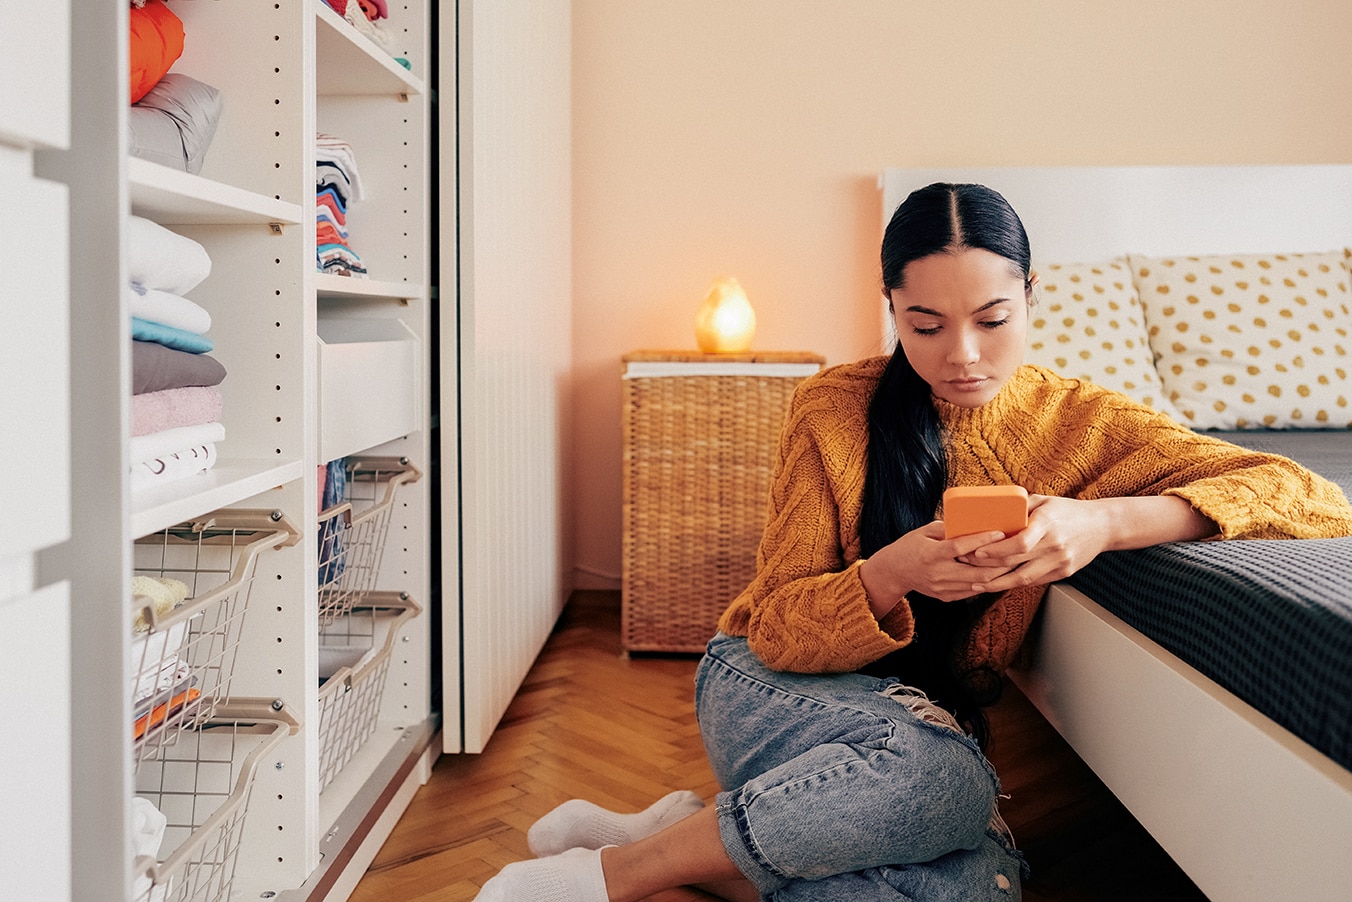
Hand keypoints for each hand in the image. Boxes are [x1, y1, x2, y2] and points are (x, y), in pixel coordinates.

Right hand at [862, 521, 1016, 612]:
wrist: (894, 572)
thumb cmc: (910, 547)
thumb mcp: (924, 532)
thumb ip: (947, 529)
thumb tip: (971, 522)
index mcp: (931, 554)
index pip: (960, 547)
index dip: (982, 540)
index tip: (1000, 533)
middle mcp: (938, 574)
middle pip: (976, 572)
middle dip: (999, 564)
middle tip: (1016, 552)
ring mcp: (942, 588)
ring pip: (978, 584)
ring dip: (997, 575)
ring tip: (1012, 564)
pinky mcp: (946, 597)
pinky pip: (972, 591)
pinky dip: (985, 582)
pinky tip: (996, 574)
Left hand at [958, 494, 1109, 592]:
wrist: (1102, 526)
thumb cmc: (1069, 511)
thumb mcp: (1044, 501)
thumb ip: (1019, 506)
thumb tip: (990, 511)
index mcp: (1048, 524)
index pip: (1019, 543)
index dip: (996, 550)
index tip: (977, 551)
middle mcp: (1055, 545)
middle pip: (1016, 562)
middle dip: (987, 566)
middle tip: (967, 564)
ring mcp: (1060, 562)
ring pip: (1023, 579)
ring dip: (997, 583)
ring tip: (977, 583)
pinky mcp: (1064, 573)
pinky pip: (1034, 582)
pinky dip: (1014, 584)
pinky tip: (999, 584)